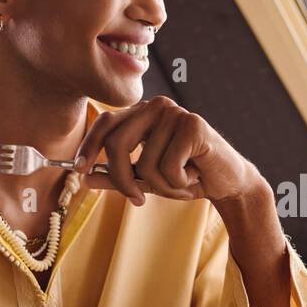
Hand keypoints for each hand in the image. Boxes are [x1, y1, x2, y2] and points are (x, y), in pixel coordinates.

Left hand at [74, 95, 261, 205]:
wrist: (227, 182)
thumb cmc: (186, 176)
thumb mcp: (146, 179)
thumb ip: (117, 175)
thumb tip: (85, 177)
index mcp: (142, 113)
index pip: (105, 123)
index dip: (88, 146)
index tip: (79, 171)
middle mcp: (156, 107)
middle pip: (117, 144)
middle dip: (123, 180)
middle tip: (137, 200)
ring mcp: (175, 113)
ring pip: (145, 163)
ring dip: (162, 186)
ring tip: (181, 182)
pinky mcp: (193, 126)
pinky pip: (168, 167)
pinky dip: (179, 183)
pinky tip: (194, 175)